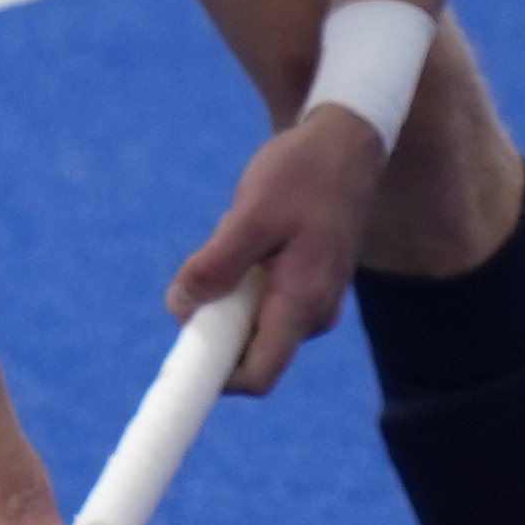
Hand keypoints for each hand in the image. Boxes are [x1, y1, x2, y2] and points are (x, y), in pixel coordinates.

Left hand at [168, 106, 387, 397]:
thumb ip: (216, 265)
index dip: (214, 381)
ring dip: (227, 299)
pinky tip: (248, 240)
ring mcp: (313, 303)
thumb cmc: (302, 174)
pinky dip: (240, 284)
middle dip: (214, 327)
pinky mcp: (306, 287)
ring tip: (236, 240)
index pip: (257, 376)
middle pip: (249, 355)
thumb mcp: (250, 214)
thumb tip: (181, 307)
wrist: (346, 142)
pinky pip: (261, 304)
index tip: (178, 363)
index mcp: (303, 304)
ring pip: (251, 326)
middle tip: (201, 275)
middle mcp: (314, 315)